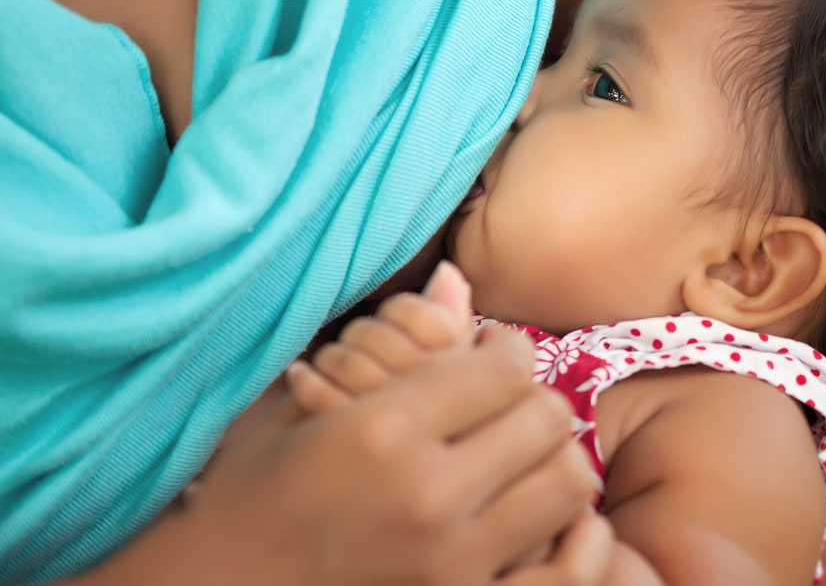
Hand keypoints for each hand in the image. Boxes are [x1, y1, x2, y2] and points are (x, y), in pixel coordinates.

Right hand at [185, 262, 601, 585]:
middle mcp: (426, 495)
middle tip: (510, 402)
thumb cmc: (250, 491)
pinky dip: (564, 530)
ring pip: (567, 483)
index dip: (507, 349)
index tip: (492, 352)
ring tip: (519, 454)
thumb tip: (455, 277)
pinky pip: (562, 561)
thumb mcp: (303, 405)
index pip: (504, 368)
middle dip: (536, 398)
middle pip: (545, 419)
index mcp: (381, 431)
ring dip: (553, 457)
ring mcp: (451, 561)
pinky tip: (529, 512)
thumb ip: (390, 339)